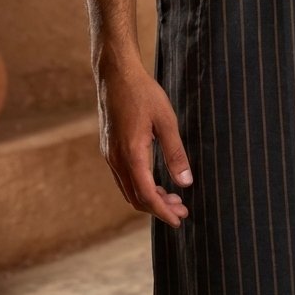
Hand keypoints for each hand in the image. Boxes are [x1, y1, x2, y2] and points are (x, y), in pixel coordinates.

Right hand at [96, 62, 192, 226]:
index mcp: (131, 154)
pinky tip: (155, 180)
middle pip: (136, 197)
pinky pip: (123, 178)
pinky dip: (139, 186)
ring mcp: (109, 155)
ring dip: (149, 198)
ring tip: (172, 197)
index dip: (163, 211)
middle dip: (159, 208)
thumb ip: (175, 152)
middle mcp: (116, 159)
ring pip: (128, 189)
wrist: (115, 74)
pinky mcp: (108, 149)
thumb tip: (186, 182)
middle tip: (182, 210)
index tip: (179, 220)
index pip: (147, 195)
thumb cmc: (143, 93)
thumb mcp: (166, 120)